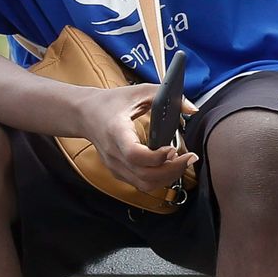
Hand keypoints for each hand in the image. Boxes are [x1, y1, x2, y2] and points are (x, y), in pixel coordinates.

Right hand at [79, 84, 198, 191]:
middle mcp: (113, 153)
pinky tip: (169, 166)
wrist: (85, 114)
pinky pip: (141, 184)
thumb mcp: (139, 91)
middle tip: (190, 158)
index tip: (173, 148)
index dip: (156, 157)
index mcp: (115, 132)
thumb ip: (165, 96)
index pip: (134, 154)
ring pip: (144, 184)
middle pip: (144, 175)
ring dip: (168, 178)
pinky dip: (159, 179)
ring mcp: (114, 166)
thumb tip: (192, 109)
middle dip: (172, 170)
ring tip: (182, 163)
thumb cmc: (111, 102)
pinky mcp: (118, 172)